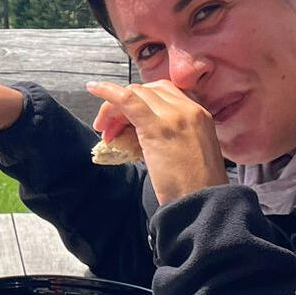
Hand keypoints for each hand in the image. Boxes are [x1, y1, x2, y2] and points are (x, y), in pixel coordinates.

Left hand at [86, 80, 227, 204]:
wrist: (202, 205)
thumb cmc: (193, 187)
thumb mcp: (185, 151)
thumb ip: (165, 134)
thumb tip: (134, 129)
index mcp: (199, 114)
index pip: (163, 93)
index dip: (141, 101)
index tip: (127, 120)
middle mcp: (190, 109)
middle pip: (147, 91)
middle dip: (125, 105)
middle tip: (112, 130)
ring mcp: (175, 115)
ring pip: (136, 94)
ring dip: (114, 109)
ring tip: (107, 134)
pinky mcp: (158, 127)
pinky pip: (127, 99)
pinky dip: (107, 92)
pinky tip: (93, 89)